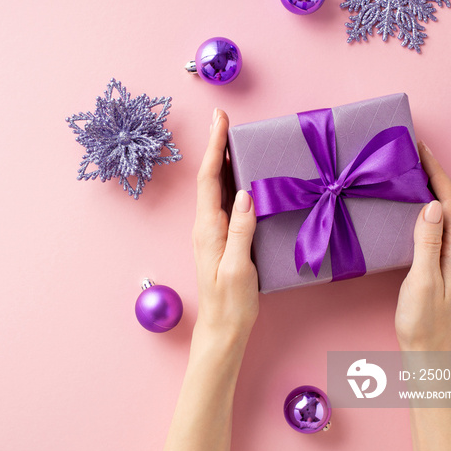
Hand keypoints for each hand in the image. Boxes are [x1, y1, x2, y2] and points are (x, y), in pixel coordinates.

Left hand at [192, 109, 258, 343]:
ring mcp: (212, 234)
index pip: (209, 179)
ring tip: (233, 138)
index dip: (214, 147)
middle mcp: (206, 227)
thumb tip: (244, 193)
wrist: (222, 331)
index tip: (219, 120)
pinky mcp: (221, 241)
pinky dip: (231, 183)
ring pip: (216, 189)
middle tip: (224, 118)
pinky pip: (224, 204)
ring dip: (223, 162)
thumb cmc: (230, 305)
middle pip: (210, 178)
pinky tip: (242, 178)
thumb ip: (241, 230)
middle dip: (216, 146)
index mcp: (208, 229)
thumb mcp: (238, 268)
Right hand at [395, 141, 450, 351]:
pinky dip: (426, 208)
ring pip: (444, 213)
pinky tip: (412, 205)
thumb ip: (427, 242)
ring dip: (430, 189)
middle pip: (450, 203)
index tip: (421, 149)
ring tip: (412, 170)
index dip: (436, 173)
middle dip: (434, 174)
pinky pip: (437, 226)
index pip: (449, 202)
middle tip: (414, 152)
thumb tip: (430, 204)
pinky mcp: (443, 263)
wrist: (427, 350)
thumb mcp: (423, 281)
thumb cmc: (422, 320)